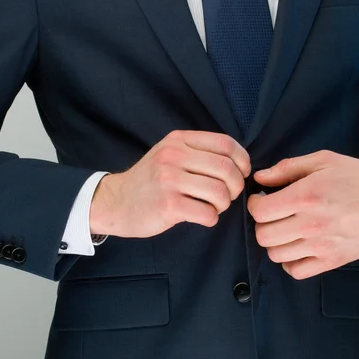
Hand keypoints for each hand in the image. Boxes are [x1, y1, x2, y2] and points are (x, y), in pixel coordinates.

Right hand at [89, 130, 250, 237]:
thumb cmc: (150, 181)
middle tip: (228, 196)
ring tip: (213, 207)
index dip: (243, 160)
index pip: (225, 144)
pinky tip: (202, 217)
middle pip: (227, 169)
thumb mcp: (169, 154)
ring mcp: (169, 180)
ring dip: (224, 204)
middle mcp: (173, 156)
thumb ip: (198, 152)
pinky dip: (211, 218)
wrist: (116, 202)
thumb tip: (238, 163)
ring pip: (220, 192)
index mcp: (178, 140)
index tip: (242, 173)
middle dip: (236, 186)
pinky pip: (207, 213)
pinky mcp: (168, 205)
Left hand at [247, 150, 358, 279]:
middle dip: (263, 223)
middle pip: (264, 235)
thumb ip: (287, 168)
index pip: (260, 212)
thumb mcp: (323, 160)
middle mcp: (311, 223)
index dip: (254, 204)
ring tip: (286, 229)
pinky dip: (290, 262)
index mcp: (306, 196)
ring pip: (275, 254)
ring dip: (275, 242)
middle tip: (274, 215)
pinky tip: (297, 247)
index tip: (262, 199)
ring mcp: (321, 245)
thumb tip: (259, 178)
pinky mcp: (331, 260)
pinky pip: (296, 271)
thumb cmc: (358, 178)